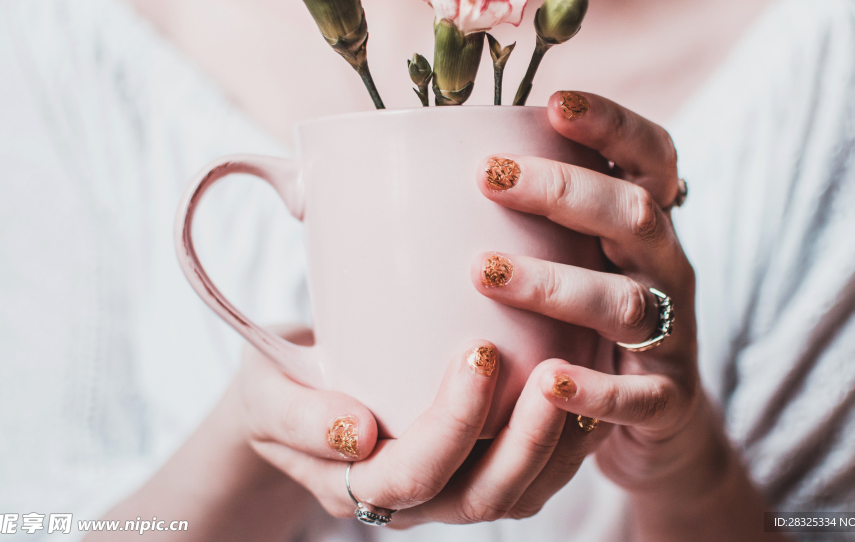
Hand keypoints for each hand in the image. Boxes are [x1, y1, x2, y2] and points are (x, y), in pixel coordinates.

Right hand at [234, 327, 609, 527]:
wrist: (294, 400)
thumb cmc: (279, 387)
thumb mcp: (268, 395)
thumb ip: (298, 416)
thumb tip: (353, 434)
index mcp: (357, 486)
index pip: (415, 475)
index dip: (453, 424)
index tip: (479, 351)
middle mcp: (412, 502)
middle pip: (481, 497)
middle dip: (523, 438)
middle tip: (550, 369)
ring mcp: (450, 490)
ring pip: (519, 494)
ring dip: (555, 442)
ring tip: (579, 374)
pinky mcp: (479, 468)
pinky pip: (536, 474)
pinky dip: (568, 438)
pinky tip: (587, 385)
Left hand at [474, 91, 707, 493]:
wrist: (656, 418)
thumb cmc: (586, 323)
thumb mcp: (574, 259)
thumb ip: (524, 219)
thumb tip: (401, 174)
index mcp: (646, 226)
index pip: (650, 157)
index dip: (612, 124)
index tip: (554, 103)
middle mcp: (666, 268)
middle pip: (635, 215)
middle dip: (564, 190)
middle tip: (488, 176)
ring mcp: (674, 335)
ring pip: (626, 301)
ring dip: (554, 283)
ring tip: (483, 272)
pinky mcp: (668, 400)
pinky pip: (637, 396)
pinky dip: (593, 387)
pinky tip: (544, 379)